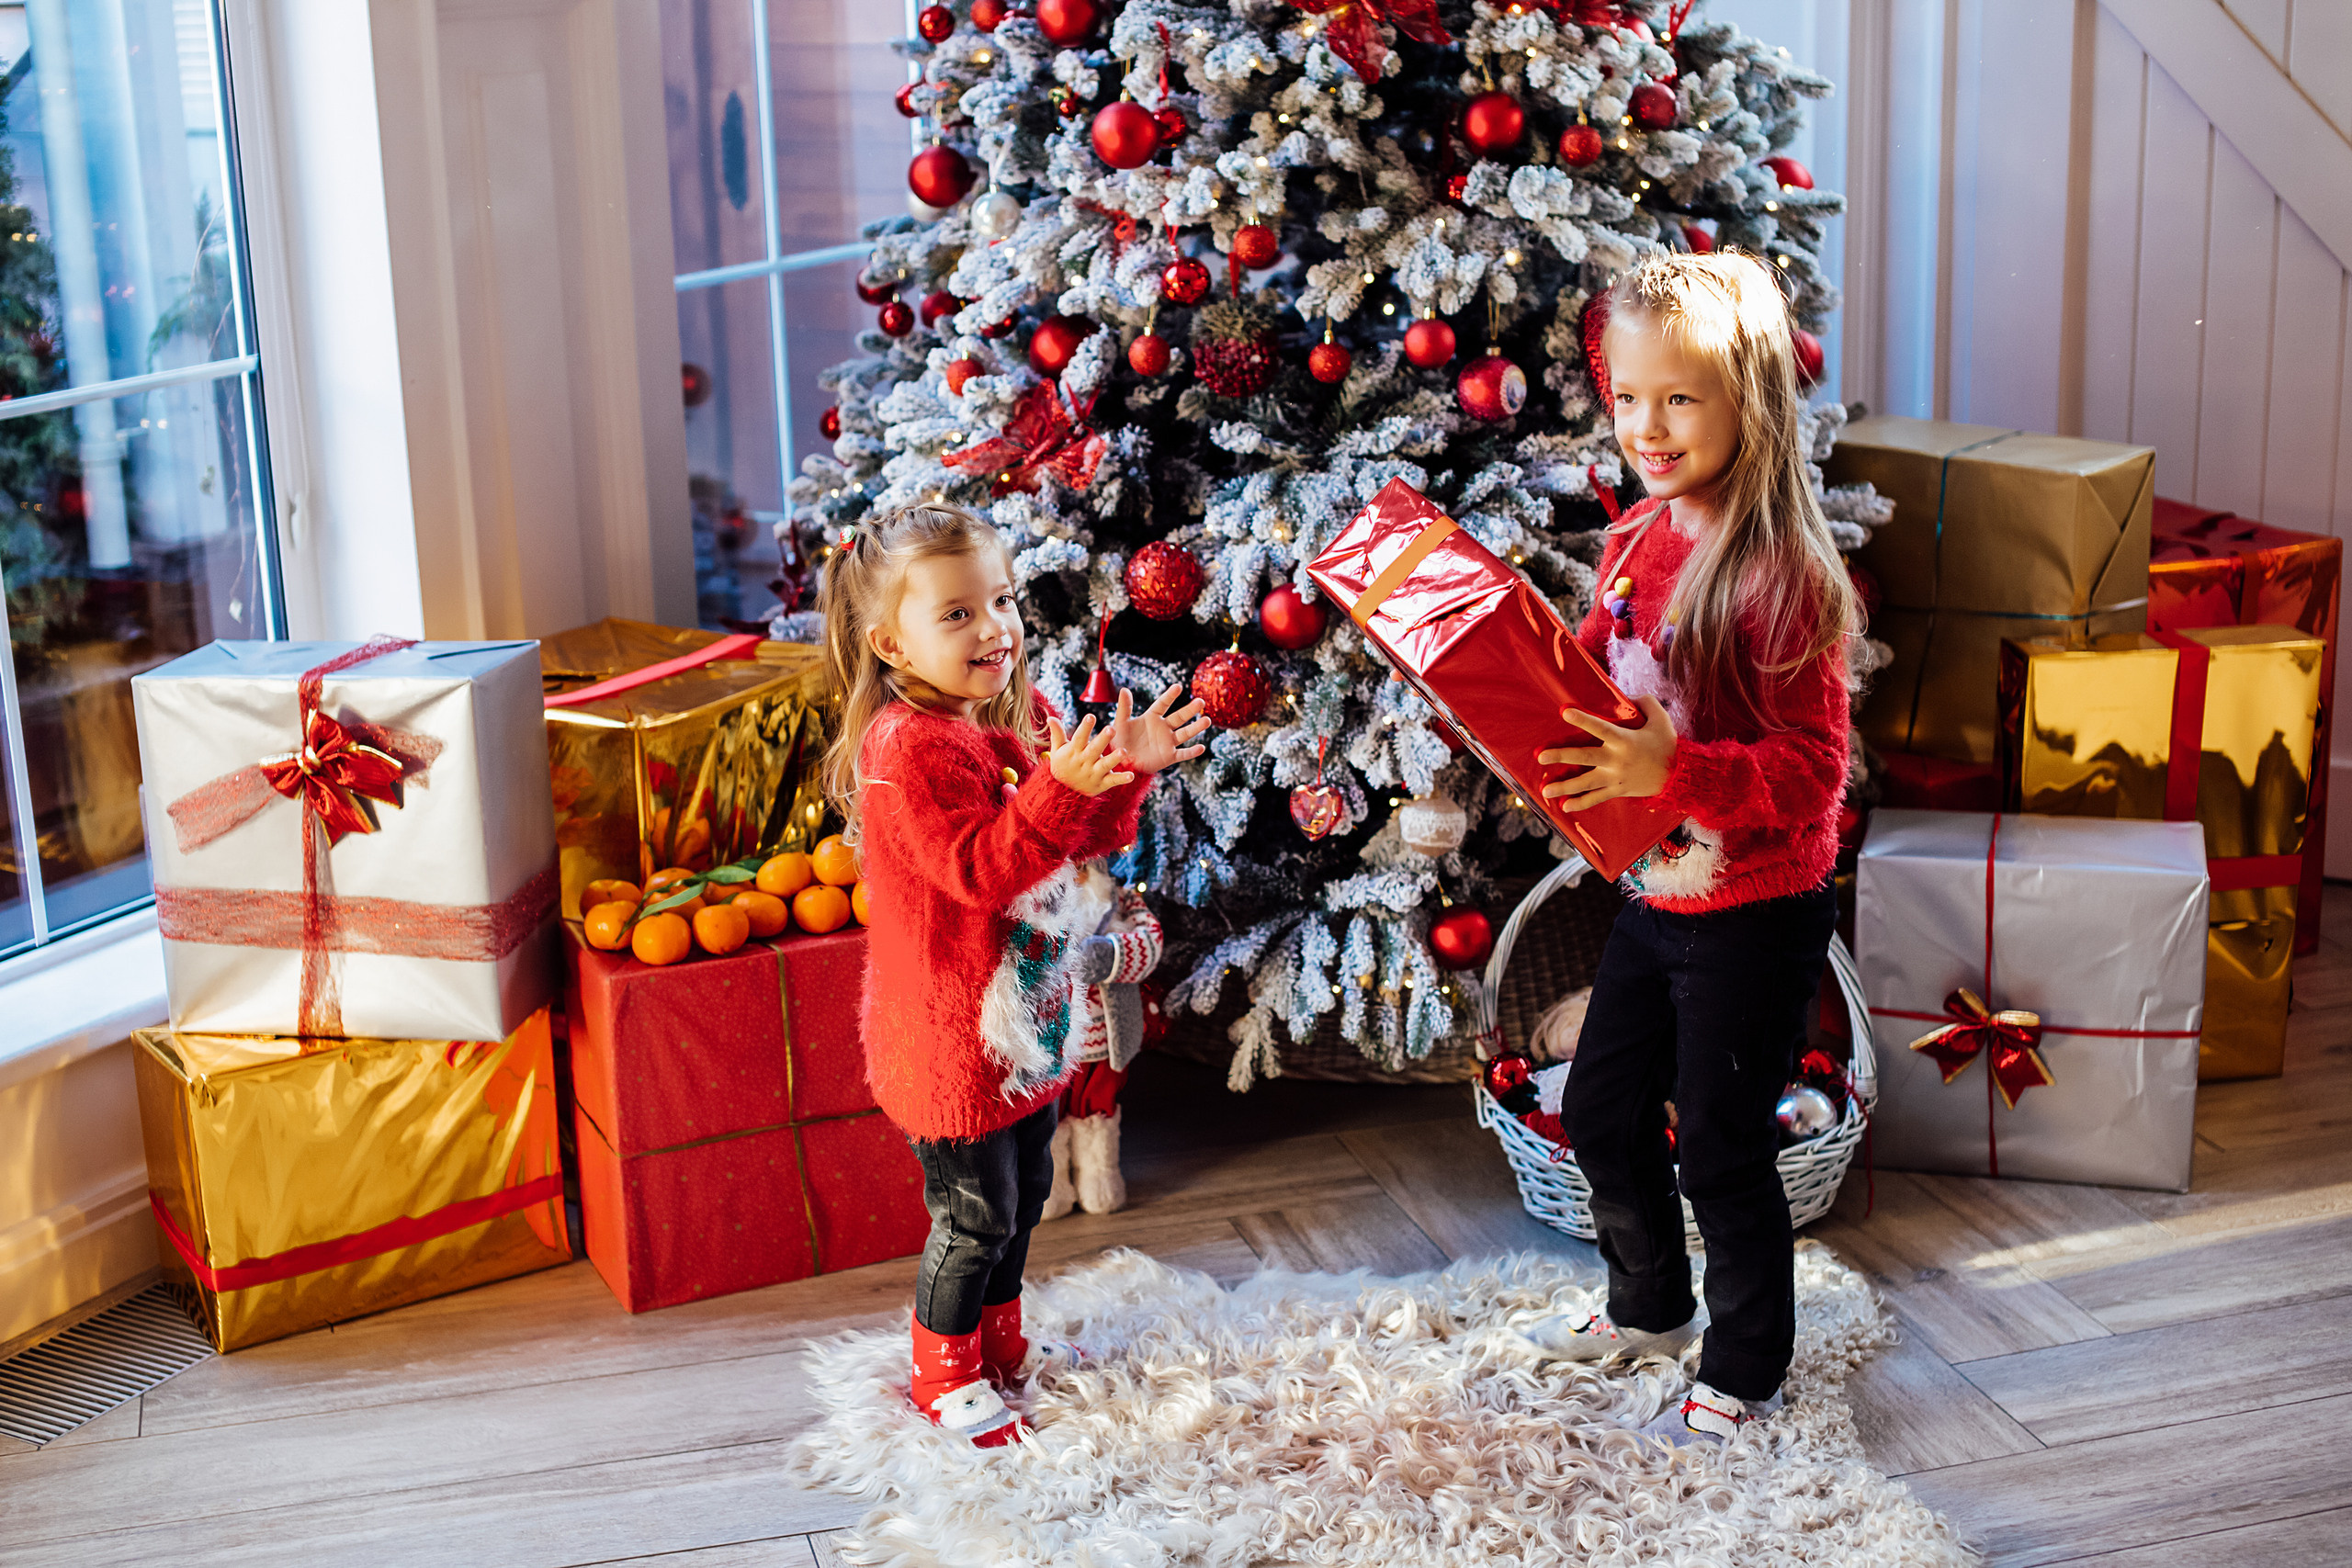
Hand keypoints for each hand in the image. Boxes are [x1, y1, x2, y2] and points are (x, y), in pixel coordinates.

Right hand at [1046, 714, 1135, 796]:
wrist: (1060, 793)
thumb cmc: (1062, 766)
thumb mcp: (1057, 750)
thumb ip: (1057, 734)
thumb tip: (1051, 717)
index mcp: (1074, 751)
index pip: (1079, 737)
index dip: (1085, 727)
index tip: (1091, 716)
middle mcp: (1084, 762)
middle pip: (1094, 749)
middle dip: (1103, 739)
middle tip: (1112, 728)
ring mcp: (1093, 774)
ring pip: (1105, 765)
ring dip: (1114, 758)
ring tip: (1123, 751)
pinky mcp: (1101, 784)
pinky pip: (1112, 781)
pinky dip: (1121, 779)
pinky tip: (1131, 776)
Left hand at [1107, 682, 1209, 775]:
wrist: (1121, 763)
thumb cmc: (1120, 742)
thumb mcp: (1121, 724)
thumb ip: (1124, 708)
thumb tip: (1124, 689)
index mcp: (1151, 718)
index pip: (1163, 704)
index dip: (1170, 696)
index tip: (1177, 687)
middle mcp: (1162, 728)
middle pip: (1179, 717)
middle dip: (1189, 710)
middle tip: (1200, 702)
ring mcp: (1167, 742)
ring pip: (1185, 733)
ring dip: (1196, 727)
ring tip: (1207, 720)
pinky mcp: (1168, 756)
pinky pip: (1182, 754)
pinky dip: (1192, 752)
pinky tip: (1201, 748)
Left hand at [1537, 695, 1677, 810]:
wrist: (1681, 776)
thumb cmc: (1668, 744)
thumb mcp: (1660, 719)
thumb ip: (1644, 703)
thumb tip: (1626, 696)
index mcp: (1625, 740)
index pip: (1600, 727)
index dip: (1583, 719)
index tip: (1564, 712)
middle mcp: (1617, 760)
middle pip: (1585, 757)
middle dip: (1561, 757)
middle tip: (1541, 756)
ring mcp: (1615, 778)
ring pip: (1585, 783)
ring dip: (1564, 786)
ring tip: (1544, 790)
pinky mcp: (1617, 790)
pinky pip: (1596, 798)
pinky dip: (1580, 803)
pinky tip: (1564, 806)